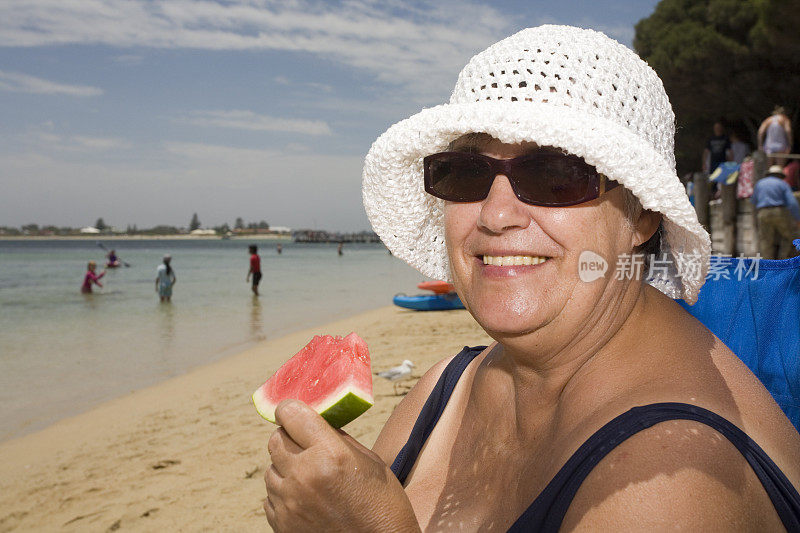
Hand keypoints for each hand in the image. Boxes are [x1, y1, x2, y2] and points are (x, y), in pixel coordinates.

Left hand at [264, 400, 419, 532]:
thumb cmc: (383, 504)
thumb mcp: (369, 462)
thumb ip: (337, 439)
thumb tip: (314, 422)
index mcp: (330, 455)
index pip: (292, 415)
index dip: (290, 409)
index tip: (292, 410)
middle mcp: (305, 476)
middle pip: (276, 440)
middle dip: (288, 437)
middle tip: (303, 443)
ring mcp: (291, 503)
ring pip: (270, 470)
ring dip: (285, 468)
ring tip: (309, 477)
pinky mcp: (283, 525)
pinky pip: (270, 498)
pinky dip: (284, 494)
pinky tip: (306, 499)